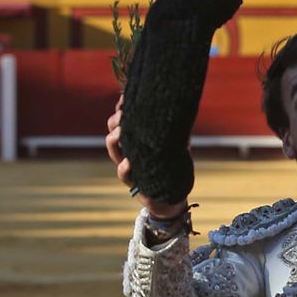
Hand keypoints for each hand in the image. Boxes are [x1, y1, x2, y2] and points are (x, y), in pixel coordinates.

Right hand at [105, 98, 187, 217]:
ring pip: (113, 151)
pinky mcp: (133, 183)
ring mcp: (128, 167)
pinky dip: (124, 168)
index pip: (120, 122)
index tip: (124, 99)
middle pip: (113, 132)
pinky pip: (123, 174)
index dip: (120, 110)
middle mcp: (127, 153)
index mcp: (134, 141)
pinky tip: (128, 162)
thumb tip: (184, 109)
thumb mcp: (174, 146)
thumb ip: (175, 130)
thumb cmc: (171, 168)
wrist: (171, 197)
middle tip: (123, 114)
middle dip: (115, 122)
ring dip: (115, 139)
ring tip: (121, 132)